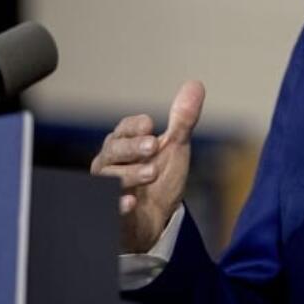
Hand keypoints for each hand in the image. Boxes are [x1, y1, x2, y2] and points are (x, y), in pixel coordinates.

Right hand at [90, 80, 204, 252]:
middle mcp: (110, 164)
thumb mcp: (174, 148)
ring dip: (130, 174)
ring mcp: (108, 189)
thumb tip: (196, 84)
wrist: (157, 219)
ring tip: (152, 172)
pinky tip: (130, 204)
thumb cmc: (160, 178)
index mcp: (124, 144)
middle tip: (153, 146)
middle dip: (132, 147)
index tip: (150, 125)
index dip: (134, 126)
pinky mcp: (111, 213)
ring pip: (109, 178)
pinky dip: (118, 205)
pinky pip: (108, 208)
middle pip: (114, 150)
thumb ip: (182, 120)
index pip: (123, 129)